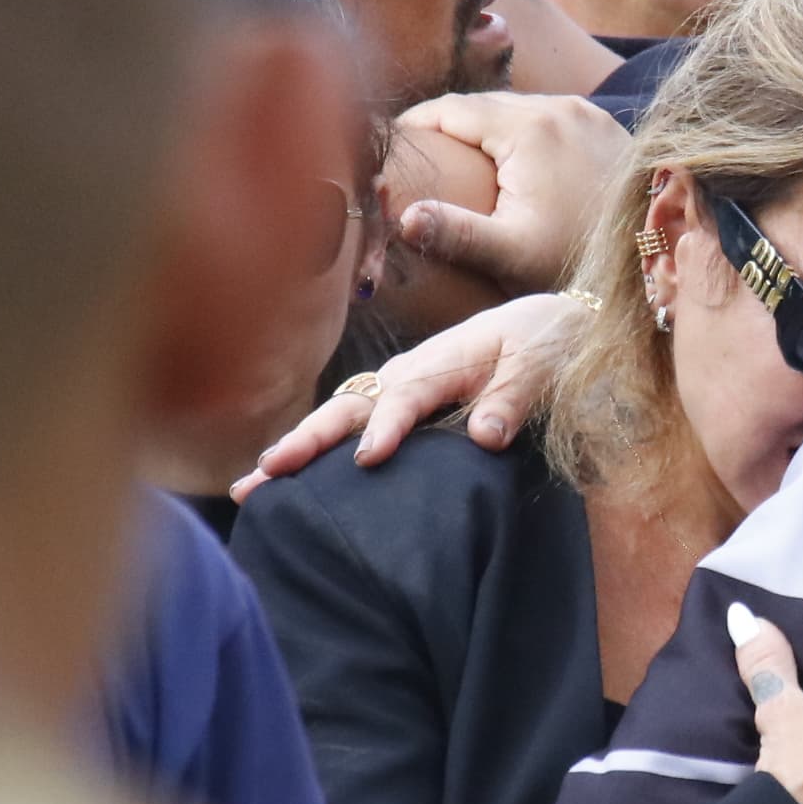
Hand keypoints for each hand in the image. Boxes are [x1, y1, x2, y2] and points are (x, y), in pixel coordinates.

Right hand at [230, 290, 577, 500]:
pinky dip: (315, 446)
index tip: (366, 460)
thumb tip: (486, 438)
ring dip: (296, 446)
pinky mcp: (397, 399)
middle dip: (307, 440)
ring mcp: (396, 386)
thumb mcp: (541, 365)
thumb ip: (514, 398)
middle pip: (349, 407)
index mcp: (441, 362)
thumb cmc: (544, 343)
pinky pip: (350, 422)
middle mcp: (407, 373)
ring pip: (338, 416)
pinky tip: (284, 476)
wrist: (549, 321)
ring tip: (253, 482)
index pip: (405, 398)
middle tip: (266, 472)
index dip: (386, 428)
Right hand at [389, 92, 631, 291]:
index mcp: (529, 127)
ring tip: (452, 159)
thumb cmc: (582, 261)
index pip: (449, 108)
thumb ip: (455, 233)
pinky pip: (546, 119)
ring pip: (515, 110)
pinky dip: (518, 134)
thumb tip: (400, 216)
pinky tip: (506, 164)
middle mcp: (558, 106)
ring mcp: (585, 112)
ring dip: (483, 129)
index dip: (412, 125)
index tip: (385, 144)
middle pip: (482, 105)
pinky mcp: (603, 126)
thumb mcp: (513, 253)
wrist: (660, 258)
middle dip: (444, 126)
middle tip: (412, 154)